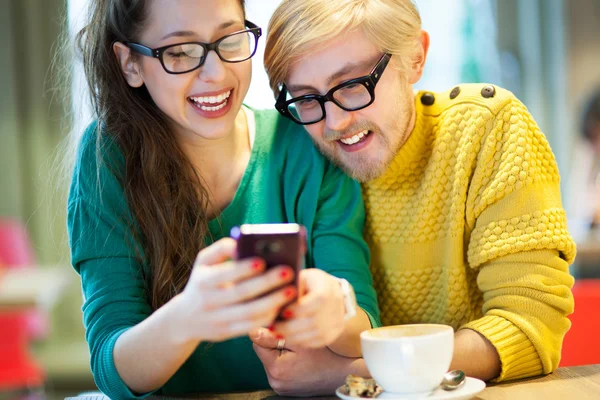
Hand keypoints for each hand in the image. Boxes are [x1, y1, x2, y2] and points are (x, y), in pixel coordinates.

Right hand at [174, 238, 296, 342]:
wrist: (184, 318)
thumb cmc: (202, 281)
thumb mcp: (203, 262)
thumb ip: (221, 249)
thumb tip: (241, 243)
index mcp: (203, 280)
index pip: (225, 274)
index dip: (244, 268)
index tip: (262, 260)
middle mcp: (208, 301)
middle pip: (241, 293)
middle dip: (267, 283)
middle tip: (288, 272)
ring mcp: (217, 319)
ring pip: (249, 313)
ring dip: (272, 302)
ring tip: (291, 291)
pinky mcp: (226, 333)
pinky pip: (250, 327)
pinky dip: (267, 318)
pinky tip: (282, 307)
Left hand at [250, 327, 367, 395]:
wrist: (343, 374)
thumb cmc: (326, 355)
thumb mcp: (302, 340)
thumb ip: (275, 334)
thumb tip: (251, 328)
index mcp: (276, 368)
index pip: (258, 340)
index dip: (269, 329)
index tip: (282, 325)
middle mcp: (275, 381)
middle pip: (263, 351)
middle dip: (274, 341)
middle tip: (293, 337)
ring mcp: (279, 387)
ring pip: (270, 359)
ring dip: (279, 351)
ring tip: (298, 349)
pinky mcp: (284, 389)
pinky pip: (278, 369)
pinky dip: (285, 362)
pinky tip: (299, 359)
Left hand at [272, 268, 345, 348]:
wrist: (332, 293)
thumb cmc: (310, 283)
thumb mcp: (301, 278)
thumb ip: (291, 288)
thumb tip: (274, 301)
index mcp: (327, 287)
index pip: (316, 301)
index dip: (297, 309)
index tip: (280, 311)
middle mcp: (336, 305)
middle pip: (313, 322)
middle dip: (290, 327)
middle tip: (272, 327)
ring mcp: (336, 321)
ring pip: (314, 335)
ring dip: (292, 336)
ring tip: (277, 333)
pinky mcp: (333, 333)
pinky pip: (316, 342)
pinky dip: (300, 341)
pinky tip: (288, 337)